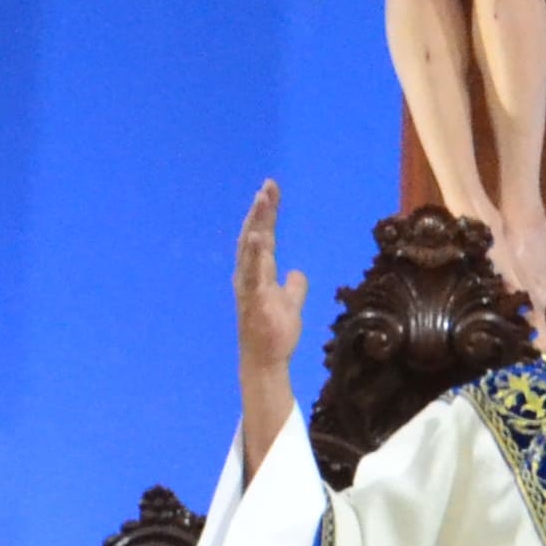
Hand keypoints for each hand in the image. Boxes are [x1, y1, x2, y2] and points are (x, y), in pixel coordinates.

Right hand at [237, 180, 309, 471]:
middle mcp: (248, 274)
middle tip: (268, 185)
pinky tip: (259, 236)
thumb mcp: (291, 303)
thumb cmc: (275, 332)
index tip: (272, 189)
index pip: (263, 235)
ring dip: (256, 223)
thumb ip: (294, 286)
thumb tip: (297, 274)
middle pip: (254, 234)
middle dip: (261, 210)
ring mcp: (249, 286)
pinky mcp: (253, 299)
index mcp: (258, 272)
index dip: (267, 213)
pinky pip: (253, 273)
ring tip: (262, 200)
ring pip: (250, 248)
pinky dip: (255, 254)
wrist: (266, 360)